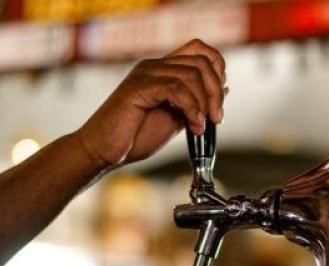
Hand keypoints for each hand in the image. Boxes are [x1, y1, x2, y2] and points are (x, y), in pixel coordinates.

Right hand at [76, 39, 226, 167]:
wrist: (103, 152)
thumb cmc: (134, 137)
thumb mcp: (175, 119)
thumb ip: (195, 103)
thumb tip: (224, 88)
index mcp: (162, 70)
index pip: (199, 50)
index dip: (217, 69)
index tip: (220, 99)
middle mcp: (154, 66)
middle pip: (200, 61)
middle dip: (215, 92)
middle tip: (216, 118)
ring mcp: (144, 74)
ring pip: (190, 75)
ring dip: (204, 103)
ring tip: (200, 126)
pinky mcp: (137, 88)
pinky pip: (175, 88)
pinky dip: (191, 107)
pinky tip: (192, 125)